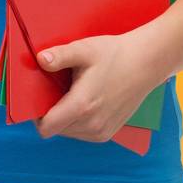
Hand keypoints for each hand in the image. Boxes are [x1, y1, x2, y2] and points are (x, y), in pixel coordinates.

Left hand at [34, 33, 162, 143]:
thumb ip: (60, 56)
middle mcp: (91, 125)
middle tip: (61, 90)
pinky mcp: (108, 133)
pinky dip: (79, 121)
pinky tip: (88, 101)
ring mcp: (100, 132)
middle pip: (56, 129)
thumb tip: (40, 59)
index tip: (41, 98)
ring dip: (66, 118)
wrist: (146, 63)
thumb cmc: (114, 54)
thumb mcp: (85, 49)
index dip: (37, 115)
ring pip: (69, 132)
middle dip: (53, 113)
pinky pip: (82, 133)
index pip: (46, 128)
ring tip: (77, 93)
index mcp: (81, 106)